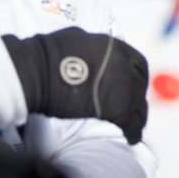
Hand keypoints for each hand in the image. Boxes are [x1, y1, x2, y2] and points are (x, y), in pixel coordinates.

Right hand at [2, 28, 148, 143]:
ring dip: (138, 116)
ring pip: (138, 105)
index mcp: (115, 46)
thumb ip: (93, 48)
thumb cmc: (48, 53)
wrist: (38, 72)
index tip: (134, 85)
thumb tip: (93, 55)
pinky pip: (130, 122)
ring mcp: (122, 87)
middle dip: (138, 96)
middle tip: (133, 107)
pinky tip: (131, 138)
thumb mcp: (77, 39)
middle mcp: (123, 65)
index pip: (137, 63)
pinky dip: (132, 131)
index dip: (137, 76)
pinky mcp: (115, 108)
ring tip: (134, 128)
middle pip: (140, 84)